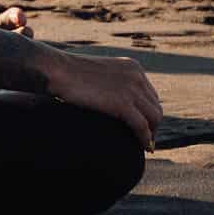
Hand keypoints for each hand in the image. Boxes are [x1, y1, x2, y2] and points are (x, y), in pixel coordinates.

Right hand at [35, 38, 162, 144]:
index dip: (149, 112)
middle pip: (155, 106)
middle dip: (153, 125)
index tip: (145, 126)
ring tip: (145, 146)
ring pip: (154, 117)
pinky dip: (145, 139)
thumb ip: (112, 84)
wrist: (58, 70)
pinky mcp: (122, 103)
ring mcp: (131, 89)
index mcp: (132, 67)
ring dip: (152, 134)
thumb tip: (114, 102)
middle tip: (147, 140)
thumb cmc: (70, 74)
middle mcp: (136, 76)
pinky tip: (143, 148)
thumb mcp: (99, 74)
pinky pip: (142, 126)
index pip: (151, 94)